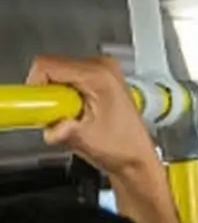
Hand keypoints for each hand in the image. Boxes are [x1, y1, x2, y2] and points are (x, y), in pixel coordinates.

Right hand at [29, 55, 156, 176]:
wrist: (136, 157)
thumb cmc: (122, 148)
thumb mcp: (85, 139)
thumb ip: (62, 130)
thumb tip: (50, 127)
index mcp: (100, 75)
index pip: (47, 65)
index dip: (36, 87)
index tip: (41, 106)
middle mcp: (103, 67)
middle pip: (52, 67)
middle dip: (47, 94)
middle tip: (60, 116)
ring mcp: (103, 71)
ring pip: (58, 74)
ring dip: (56, 97)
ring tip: (73, 116)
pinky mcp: (100, 79)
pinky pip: (68, 81)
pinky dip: (64, 97)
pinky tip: (78, 113)